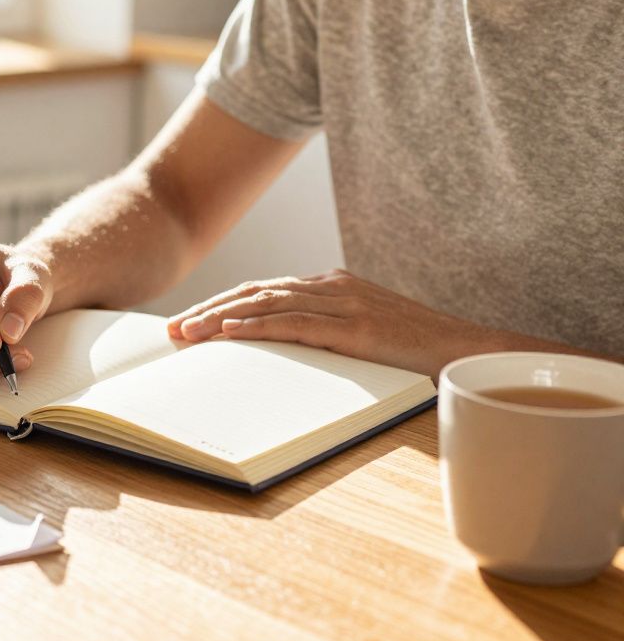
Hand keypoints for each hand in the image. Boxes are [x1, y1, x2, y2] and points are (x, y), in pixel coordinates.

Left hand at [166, 269, 502, 376]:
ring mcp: (344, 303)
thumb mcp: (363, 336)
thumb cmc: (417, 352)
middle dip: (208, 310)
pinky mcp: (354, 327)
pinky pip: (294, 323)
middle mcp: (332, 286)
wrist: (469, 351)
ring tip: (186, 334)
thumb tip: (279, 354)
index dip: (221, 306)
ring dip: (220, 318)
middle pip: (254, 293)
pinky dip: (257, 326)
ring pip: (266, 304)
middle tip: (171, 331)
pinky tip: (229, 333)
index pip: (263, 292)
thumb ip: (325, 335)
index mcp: (332, 286)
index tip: (187, 324)